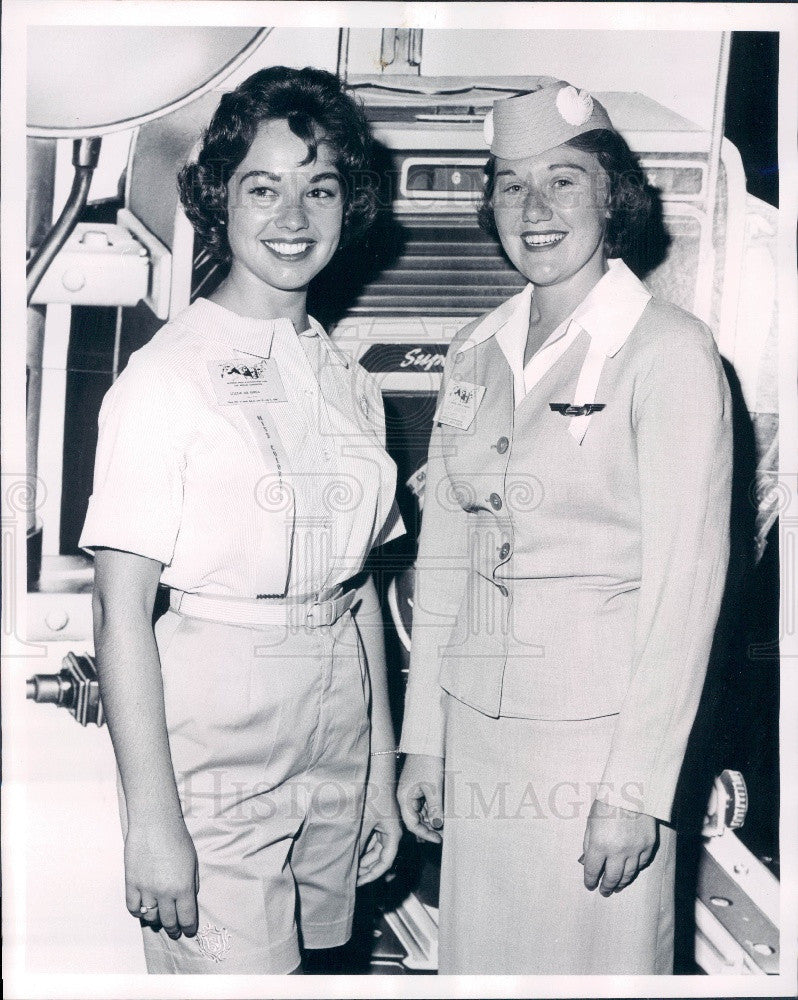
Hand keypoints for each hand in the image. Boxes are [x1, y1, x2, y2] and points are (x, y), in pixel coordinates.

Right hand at [124, 814, 198, 938]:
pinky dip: (138, 912)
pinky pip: (132, 907)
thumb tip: (189, 899)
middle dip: (173, 929)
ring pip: (149, 917)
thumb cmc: (177, 839)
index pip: (186, 918)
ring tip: (158, 919)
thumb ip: (192, 883)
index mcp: (183, 887)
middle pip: (168, 921)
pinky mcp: (131, 883)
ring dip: (155, 920)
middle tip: (175, 931)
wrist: (154, 824)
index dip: (188, 928)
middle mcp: (165, 892)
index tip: (188, 931)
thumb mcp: (193, 862)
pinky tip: (143, 910)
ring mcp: (146, 889)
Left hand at [357, 755, 401, 886]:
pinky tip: (348, 849)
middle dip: (365, 868)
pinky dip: (360, 845)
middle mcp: (391, 832)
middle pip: (379, 857)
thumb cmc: (373, 795)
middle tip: (349, 876)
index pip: (384, 863)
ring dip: (362, 857)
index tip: (358, 882)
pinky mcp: (378, 819)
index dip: (372, 875)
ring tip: (346, 865)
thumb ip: (358, 843)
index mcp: (393, 834)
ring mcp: (384, 825)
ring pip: (373, 848)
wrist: (376, 772)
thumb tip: (348, 861)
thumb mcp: (363, 822)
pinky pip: (370, 838)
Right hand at [397, 753, 443, 843]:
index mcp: (404, 798)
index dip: (425, 834)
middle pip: (415, 820)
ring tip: (445, 826)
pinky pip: (423, 805)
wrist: (426, 743)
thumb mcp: (434, 787)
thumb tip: (438, 826)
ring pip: (420, 813)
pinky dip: (432, 811)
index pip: (412, 824)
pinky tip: (442, 814)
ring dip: (431, 820)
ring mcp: (410, 793)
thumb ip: (435, 808)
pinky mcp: (416, 788)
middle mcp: (404, 797)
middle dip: (429, 828)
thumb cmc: (427, 762)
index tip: (439, 839)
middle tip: (445, 835)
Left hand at [581, 798, 656, 895]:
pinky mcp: (648, 845)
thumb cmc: (607, 803)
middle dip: (606, 887)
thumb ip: (588, 842)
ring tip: (617, 887)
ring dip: (621, 882)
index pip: (592, 870)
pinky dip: (635, 869)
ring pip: (628, 874)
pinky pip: (641, 863)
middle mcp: (618, 851)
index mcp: (599, 844)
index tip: (589, 885)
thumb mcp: (591, 821)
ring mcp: (635, 850)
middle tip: (604, 892)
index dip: (590, 880)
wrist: (632, 789)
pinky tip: (630, 872)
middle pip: (612, 878)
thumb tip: (587, 860)